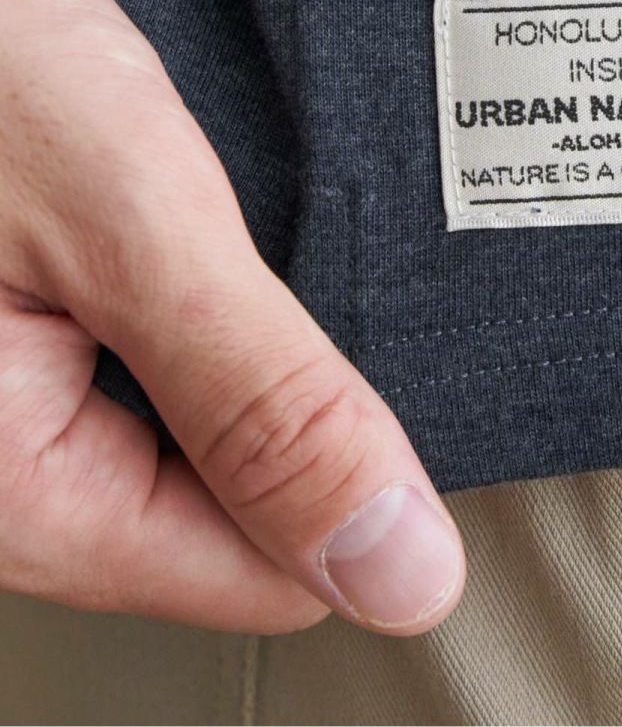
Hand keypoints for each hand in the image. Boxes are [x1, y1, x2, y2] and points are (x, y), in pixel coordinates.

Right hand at [0, 0, 464, 633]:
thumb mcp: (132, 220)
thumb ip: (264, 399)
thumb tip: (400, 571)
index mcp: (17, 493)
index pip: (264, 580)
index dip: (359, 489)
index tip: (402, 378)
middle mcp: (1, 468)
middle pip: (227, 509)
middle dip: (296, 400)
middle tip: (325, 275)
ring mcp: (8, 395)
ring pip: (192, 431)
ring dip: (251, 342)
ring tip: (269, 237)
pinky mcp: (20, 330)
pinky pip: (148, 362)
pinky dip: (201, 301)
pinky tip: (214, 226)